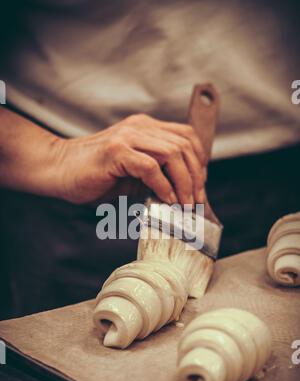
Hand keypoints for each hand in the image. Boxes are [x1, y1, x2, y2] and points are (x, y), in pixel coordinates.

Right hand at [56, 114, 206, 204]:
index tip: (200, 186)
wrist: (59, 171)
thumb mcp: (134, 173)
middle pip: (184, 145)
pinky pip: (151, 167)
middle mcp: (139, 127)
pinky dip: (163, 186)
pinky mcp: (116, 151)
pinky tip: (166, 199)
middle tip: (196, 201)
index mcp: (145, 128)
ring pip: (172, 154)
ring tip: (185, 204)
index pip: (186, 136)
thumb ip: (156, 174)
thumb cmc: (95, 176)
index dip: (199, 161)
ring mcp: (127, 137)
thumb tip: (184, 192)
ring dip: (184, 183)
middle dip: (196, 176)